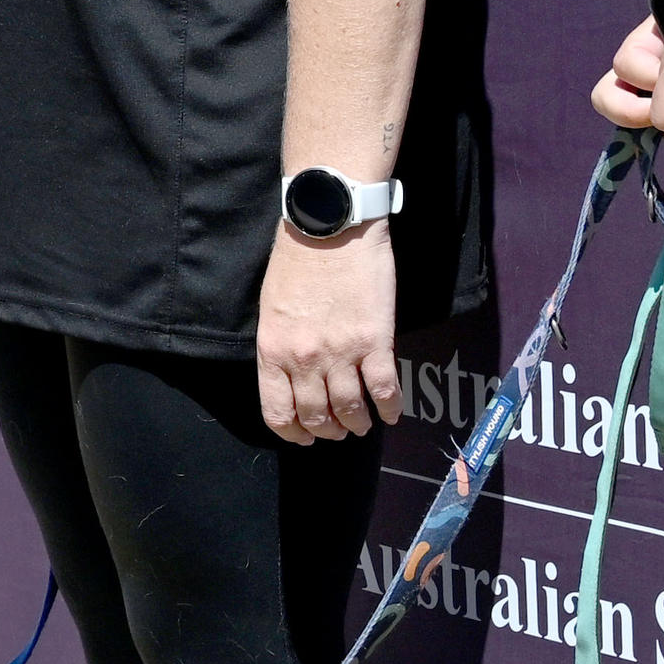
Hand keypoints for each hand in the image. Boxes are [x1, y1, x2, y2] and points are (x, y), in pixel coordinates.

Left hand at [256, 226, 400, 444]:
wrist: (330, 226)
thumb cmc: (297, 261)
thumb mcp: (272, 309)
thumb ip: (280, 346)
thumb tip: (292, 377)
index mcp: (272, 351)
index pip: (277, 413)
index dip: (293, 433)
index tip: (305, 436)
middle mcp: (303, 359)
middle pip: (316, 416)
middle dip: (328, 431)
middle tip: (339, 430)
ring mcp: (340, 353)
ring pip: (350, 410)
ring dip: (358, 424)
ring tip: (363, 424)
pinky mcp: (375, 341)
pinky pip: (384, 389)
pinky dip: (390, 408)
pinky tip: (391, 414)